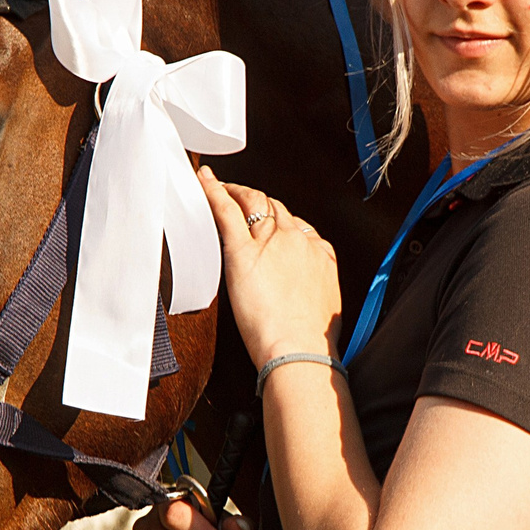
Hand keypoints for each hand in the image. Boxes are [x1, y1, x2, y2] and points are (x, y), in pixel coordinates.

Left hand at [198, 166, 340, 366]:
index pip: (296, 224)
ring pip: (252, 202)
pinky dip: (214, 191)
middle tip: (239, 198)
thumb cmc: (310, 339)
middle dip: (256, 201)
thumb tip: (302, 295)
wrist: (300, 349)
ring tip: (221, 188)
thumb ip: (312, 288)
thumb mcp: (324, 305)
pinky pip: (227, 212)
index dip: (278, 219)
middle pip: (274, 207)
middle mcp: (298, 239)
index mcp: (320, 252)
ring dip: (236, 192)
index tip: (268, 222)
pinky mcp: (243, 250)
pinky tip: (204, 181)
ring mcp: (271, 241)